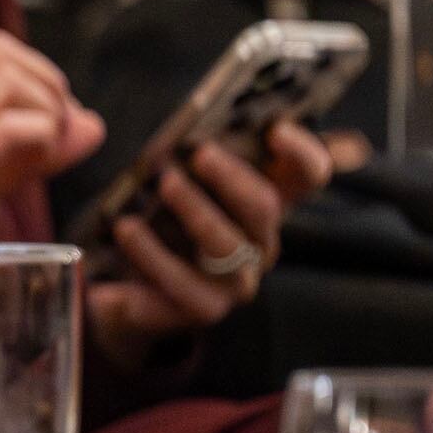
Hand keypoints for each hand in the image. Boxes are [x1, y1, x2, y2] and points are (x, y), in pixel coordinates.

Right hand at [0, 32, 105, 295]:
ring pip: (11, 80)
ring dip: (48, 108)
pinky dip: (44, 136)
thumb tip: (93, 124)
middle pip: (2, 55)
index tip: (53, 111)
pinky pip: (16, 125)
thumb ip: (33, 141)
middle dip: (50, 83)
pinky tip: (41, 162)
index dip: (37, 71)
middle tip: (61, 126)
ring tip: (50, 145)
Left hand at [89, 123, 336, 365]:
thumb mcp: (170, 182)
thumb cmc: (156, 224)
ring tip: (162, 186)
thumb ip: (184, 152)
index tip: (277, 129)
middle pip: (265, 207)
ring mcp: (236, 280)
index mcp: (262, 203)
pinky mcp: (203, 308)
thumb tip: (164, 124)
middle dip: (234, 177)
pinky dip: (152, 255)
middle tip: (200, 153)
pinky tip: (127, 230)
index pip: (308, 175)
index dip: (303, 152)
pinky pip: (183, 284)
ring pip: (227, 244)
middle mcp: (259, 242)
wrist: (124, 292)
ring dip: (196, 211)